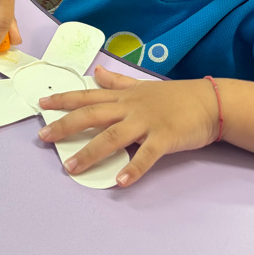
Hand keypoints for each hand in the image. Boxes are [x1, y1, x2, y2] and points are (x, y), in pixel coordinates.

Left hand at [37, 66, 218, 186]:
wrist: (211, 102)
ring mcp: (146, 123)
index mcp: (123, 97)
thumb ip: (117, 82)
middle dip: (65, 126)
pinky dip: (133, 169)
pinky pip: (146, 156)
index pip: (87, 97)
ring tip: (71, 168)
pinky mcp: (164, 138)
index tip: (42, 105)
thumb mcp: (142, 85)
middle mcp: (130, 108)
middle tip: (44, 137)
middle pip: (91, 116)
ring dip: (90, 153)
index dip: (63, 100)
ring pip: (112, 137)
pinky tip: (119, 182)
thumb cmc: (176, 96)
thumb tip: (96, 73)